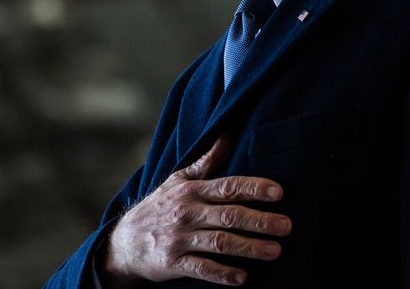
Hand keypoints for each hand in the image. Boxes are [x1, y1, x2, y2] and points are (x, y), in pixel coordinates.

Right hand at [99, 135, 291, 286]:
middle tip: (287, 226)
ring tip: (275, 250)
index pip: (228, 186)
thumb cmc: (158, 208)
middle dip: (261, 220)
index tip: (278, 192)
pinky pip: (201, 269)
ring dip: (250, 247)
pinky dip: (222, 274)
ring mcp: (179, 239)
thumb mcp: (177, 180)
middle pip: (229, 215)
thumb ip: (205, 162)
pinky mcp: (172, 263)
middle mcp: (187, 213)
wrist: (122, 243)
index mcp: (191, 191)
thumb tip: (227, 135)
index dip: (254, 188)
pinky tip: (242, 277)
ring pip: (220, 242)